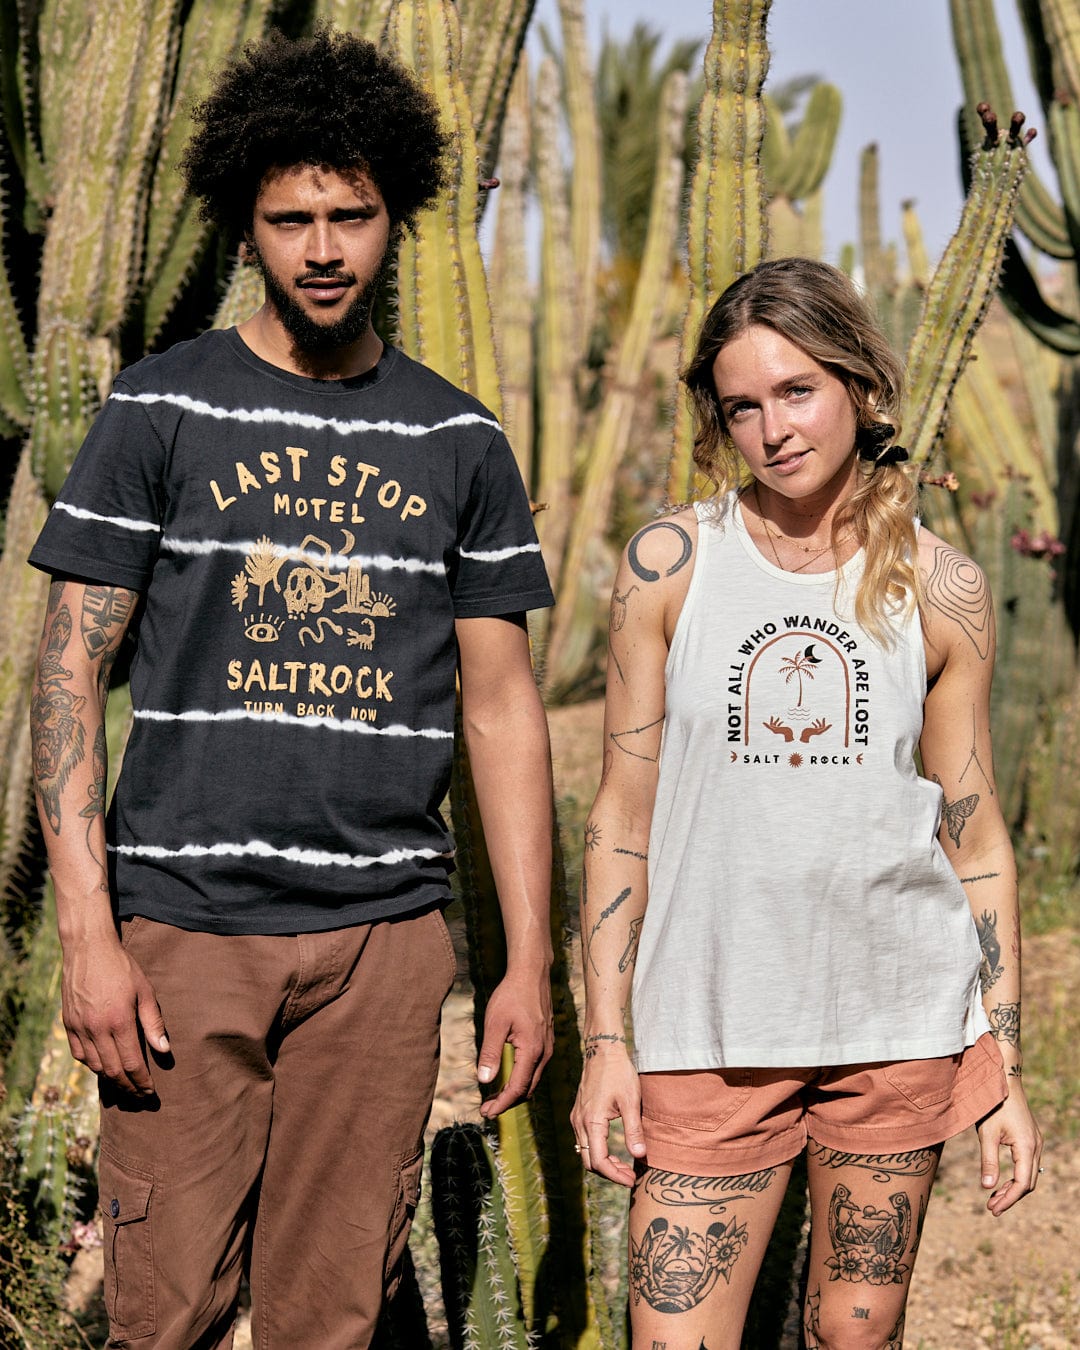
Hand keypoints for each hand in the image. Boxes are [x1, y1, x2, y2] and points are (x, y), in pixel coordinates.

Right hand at [61, 933, 168, 1095]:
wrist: (88, 949)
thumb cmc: (122, 967)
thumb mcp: (145, 991)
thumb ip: (153, 1022)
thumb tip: (163, 1050)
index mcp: (119, 1022)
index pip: (131, 1064)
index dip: (142, 1082)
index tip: (150, 1092)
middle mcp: (96, 1029)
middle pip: (112, 1071)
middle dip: (128, 1087)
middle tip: (140, 1095)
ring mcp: (79, 1028)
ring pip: (94, 1066)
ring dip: (110, 1078)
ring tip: (124, 1083)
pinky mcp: (68, 1024)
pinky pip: (79, 1054)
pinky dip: (91, 1064)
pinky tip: (103, 1065)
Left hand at [476, 964, 552, 1117]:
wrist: (531, 974)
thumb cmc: (511, 995)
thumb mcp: (495, 1023)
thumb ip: (490, 1052)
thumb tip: (484, 1080)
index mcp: (532, 1050)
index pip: (518, 1088)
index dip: (502, 1104)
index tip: (486, 1113)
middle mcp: (544, 1052)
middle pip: (528, 1089)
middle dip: (507, 1102)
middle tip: (487, 1109)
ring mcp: (547, 1047)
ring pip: (532, 1080)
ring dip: (514, 1092)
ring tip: (493, 1097)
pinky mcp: (546, 1041)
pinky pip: (535, 1068)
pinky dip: (521, 1079)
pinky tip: (507, 1076)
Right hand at [571, 1044, 645, 1186]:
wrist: (603, 1050)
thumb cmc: (619, 1073)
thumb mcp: (631, 1101)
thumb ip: (634, 1130)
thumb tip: (639, 1156)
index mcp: (591, 1121)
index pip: (599, 1161)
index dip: (615, 1175)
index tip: (631, 1180)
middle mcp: (579, 1122)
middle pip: (589, 1161)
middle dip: (609, 1173)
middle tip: (630, 1176)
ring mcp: (577, 1118)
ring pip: (586, 1152)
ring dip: (604, 1163)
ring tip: (625, 1167)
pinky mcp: (579, 1114)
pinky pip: (585, 1141)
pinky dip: (598, 1151)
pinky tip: (614, 1152)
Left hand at [976, 1079, 1042, 1215]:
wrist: (1004, 1080)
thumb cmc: (993, 1105)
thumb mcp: (987, 1133)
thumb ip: (989, 1161)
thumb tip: (988, 1188)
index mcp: (1027, 1147)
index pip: (1021, 1183)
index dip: (1008, 1199)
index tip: (993, 1209)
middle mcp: (1036, 1147)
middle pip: (1027, 1182)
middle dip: (1010, 1197)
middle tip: (991, 1208)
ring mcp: (1035, 1142)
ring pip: (1028, 1174)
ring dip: (1012, 1188)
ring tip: (994, 1198)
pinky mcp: (1030, 1138)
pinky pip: (1026, 1164)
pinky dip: (1015, 1176)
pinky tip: (1001, 1181)